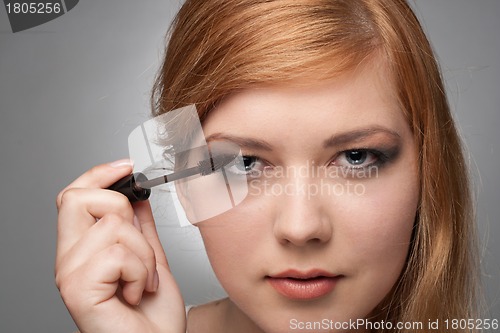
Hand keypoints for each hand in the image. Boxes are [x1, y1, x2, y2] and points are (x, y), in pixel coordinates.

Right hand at [55, 160, 185, 332]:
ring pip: (111, 225)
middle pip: (79, 198)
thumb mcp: (151, 259)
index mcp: (83, 250)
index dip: (98, 174)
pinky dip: (141, 271)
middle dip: (122, 213)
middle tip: (138, 248)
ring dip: (144, 253)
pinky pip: (117, 252)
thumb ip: (141, 227)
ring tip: (144, 279)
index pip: (74, 196)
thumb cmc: (152, 317)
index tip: (127, 166)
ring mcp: (70, 274)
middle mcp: (69, 259)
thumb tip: (137, 194)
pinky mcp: (77, 290)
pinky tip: (138, 292)